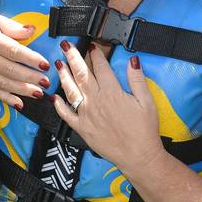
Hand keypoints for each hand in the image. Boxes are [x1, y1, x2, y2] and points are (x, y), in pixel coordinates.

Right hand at [0, 13, 50, 108]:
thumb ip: (15, 27)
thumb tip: (32, 30)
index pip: (13, 51)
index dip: (30, 59)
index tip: (45, 64)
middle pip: (10, 69)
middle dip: (30, 77)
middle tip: (46, 81)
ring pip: (3, 83)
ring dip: (22, 90)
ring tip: (38, 92)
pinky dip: (7, 99)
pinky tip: (20, 102)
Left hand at [50, 41, 164, 172]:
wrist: (138, 156)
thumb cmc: (144, 130)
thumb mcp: (147, 101)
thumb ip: (137, 79)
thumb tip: (133, 60)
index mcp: (112, 92)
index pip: (101, 67)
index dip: (95, 54)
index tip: (91, 45)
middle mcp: (96, 101)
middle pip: (81, 74)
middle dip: (72, 58)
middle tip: (65, 46)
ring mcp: (87, 115)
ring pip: (71, 91)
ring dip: (64, 76)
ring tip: (58, 64)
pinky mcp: (82, 128)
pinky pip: (66, 115)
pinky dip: (59, 105)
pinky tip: (54, 97)